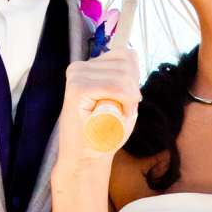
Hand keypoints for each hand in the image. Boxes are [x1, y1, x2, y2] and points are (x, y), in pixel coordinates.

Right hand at [56, 44, 140, 174]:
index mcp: (88, 67)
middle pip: (127, 63)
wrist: (86, 159)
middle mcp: (79, 67)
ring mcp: (76, 76)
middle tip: (123, 112)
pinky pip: (116, 87)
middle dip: (133, 90)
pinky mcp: (77, 89)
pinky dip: (125, 103)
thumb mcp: (120, 99)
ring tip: (117, 116)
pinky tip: (117, 116)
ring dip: (129, 99)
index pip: (126, 55)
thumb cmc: (105, 132)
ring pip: (124, 75)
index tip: (127, 101)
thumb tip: (132, 52)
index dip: (134, 79)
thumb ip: (125, 76)